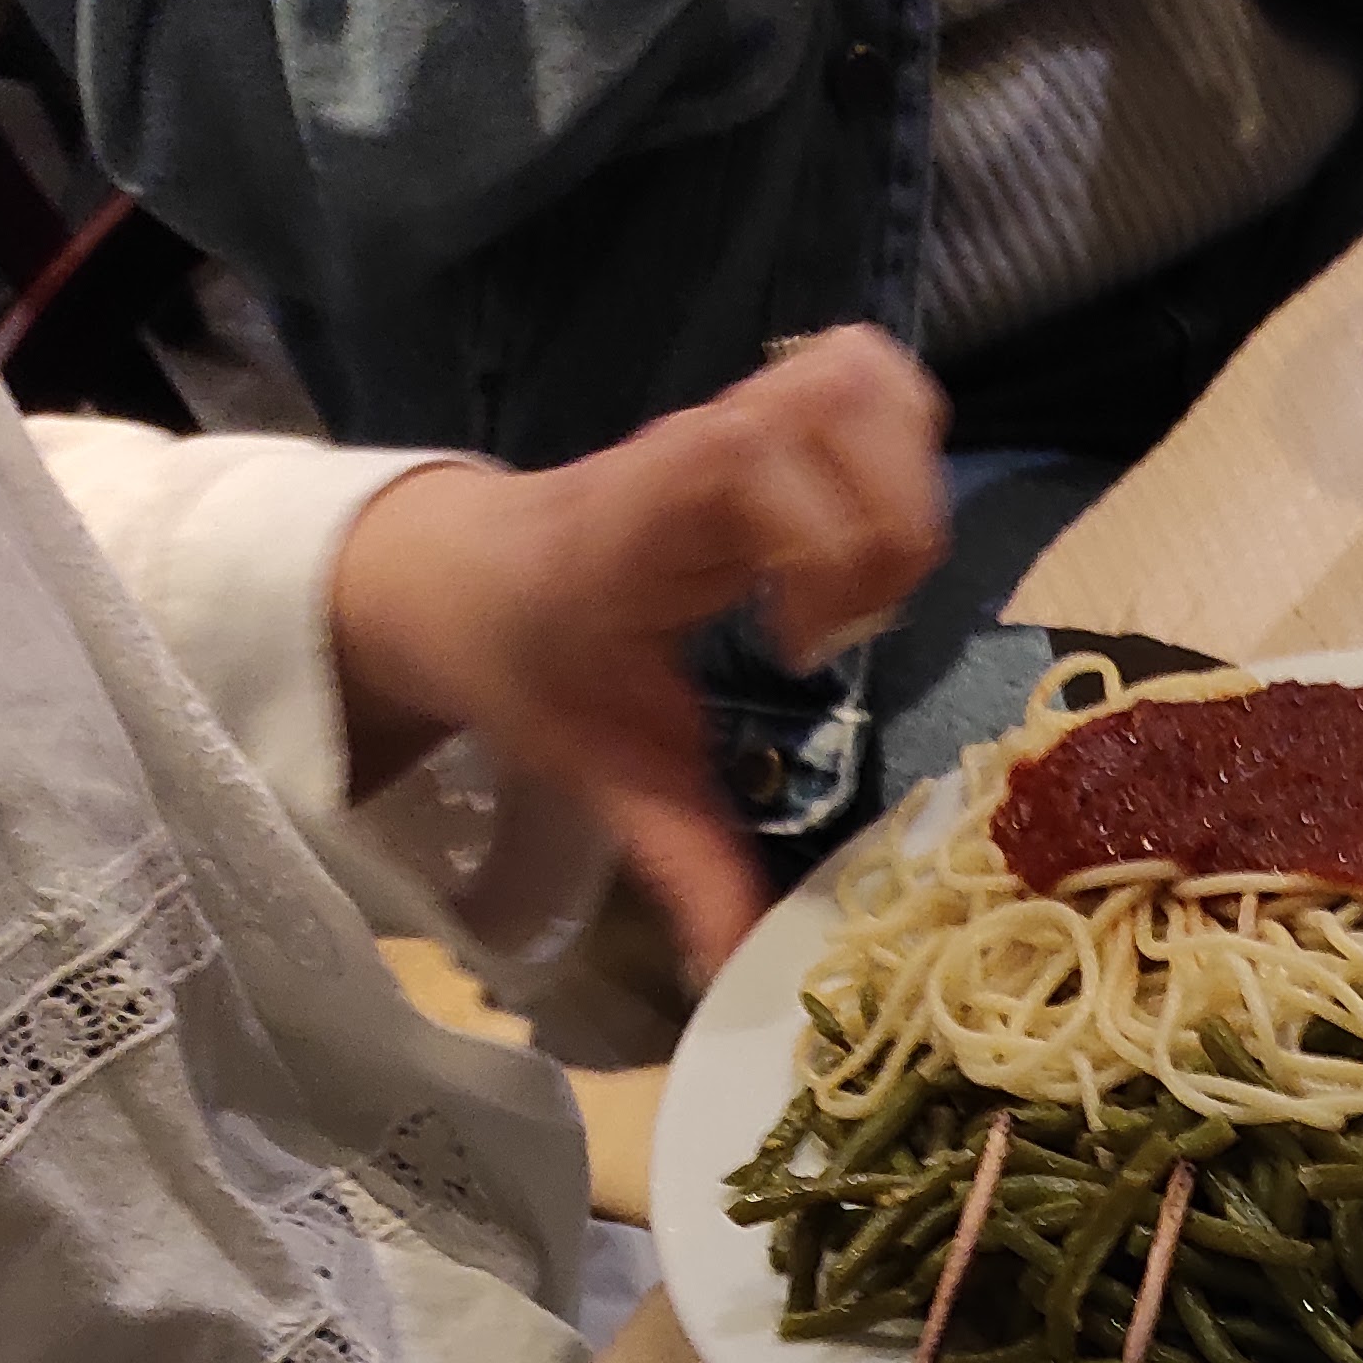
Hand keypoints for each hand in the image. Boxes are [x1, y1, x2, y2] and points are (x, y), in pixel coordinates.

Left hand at [325, 329, 949, 982]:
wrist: (460, 574)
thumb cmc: (530, 659)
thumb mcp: (604, 772)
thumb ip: (685, 870)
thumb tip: (741, 981)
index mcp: (651, 518)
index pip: (759, 459)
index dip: (817, 551)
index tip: (793, 652)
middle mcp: (708, 449)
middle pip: (848, 404)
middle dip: (882, 531)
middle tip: (835, 627)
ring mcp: (744, 419)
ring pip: (872, 381)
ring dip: (902, 488)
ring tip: (857, 580)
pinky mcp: (774, 417)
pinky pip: (872, 381)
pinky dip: (899, 450)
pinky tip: (860, 540)